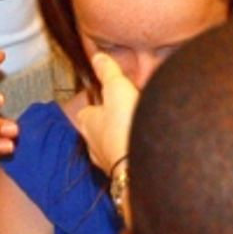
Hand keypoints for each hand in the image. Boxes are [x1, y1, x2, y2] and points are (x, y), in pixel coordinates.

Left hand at [73, 53, 138, 175]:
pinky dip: (133, 157)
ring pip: (111, 150)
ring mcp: (108, 164)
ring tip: (138, 133)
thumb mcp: (117, 88)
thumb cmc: (125, 123)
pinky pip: (126, 163)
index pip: (86, 112)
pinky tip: (146, 152)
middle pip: (98, 132)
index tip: (108, 100)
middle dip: (110, 125)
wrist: (142, 165)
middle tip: (126, 115)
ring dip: (121, 142)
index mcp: (87, 123)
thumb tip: (97, 56)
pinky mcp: (125, 177)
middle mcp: (93, 146)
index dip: (96, 106)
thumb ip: (108, 72)